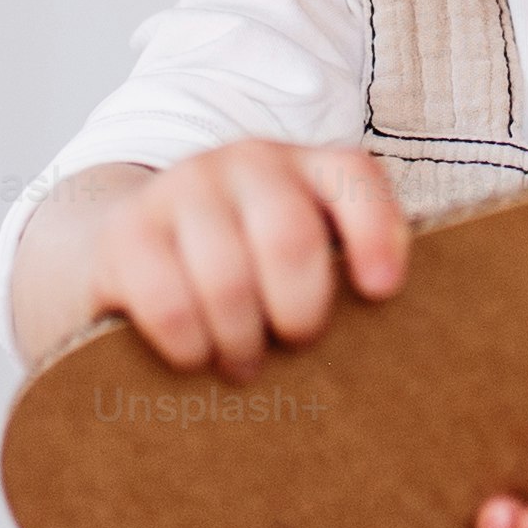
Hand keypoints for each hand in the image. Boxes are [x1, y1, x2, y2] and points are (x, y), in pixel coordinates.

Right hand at [82, 141, 406, 381]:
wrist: (126, 239)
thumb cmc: (242, 263)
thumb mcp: (298, 251)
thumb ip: (346, 271)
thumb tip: (401, 339)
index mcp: (305, 166)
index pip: (353, 178)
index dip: (375, 233)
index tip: (381, 293)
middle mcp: (246, 163)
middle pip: (289, 238)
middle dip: (300, 312)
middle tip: (296, 344)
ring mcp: (181, 190)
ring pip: (227, 280)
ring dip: (242, 341)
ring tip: (244, 364)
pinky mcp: (126, 234)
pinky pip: (168, 304)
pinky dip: (191, 346)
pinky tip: (196, 356)